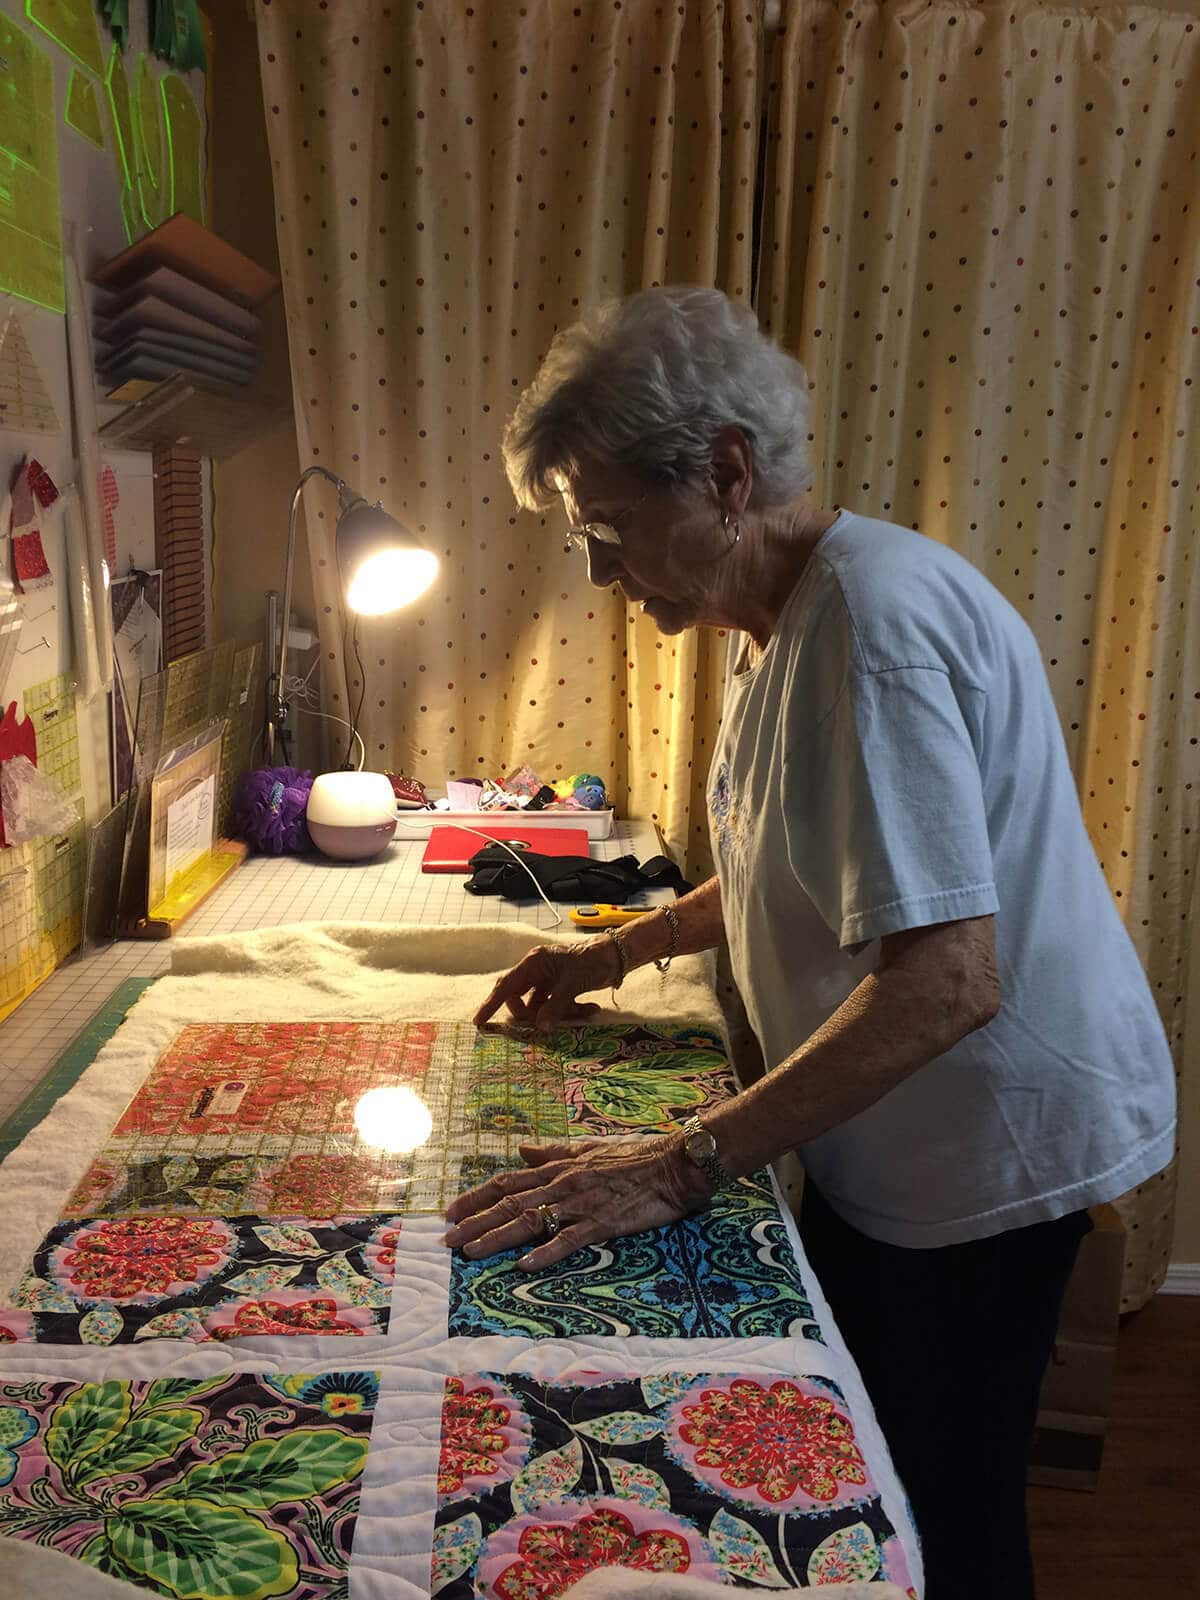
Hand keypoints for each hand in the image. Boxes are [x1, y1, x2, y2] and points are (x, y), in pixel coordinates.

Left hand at [443, 1136, 713, 1269]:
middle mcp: (563, 1183)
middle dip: (475, 1221)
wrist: (673, 1163)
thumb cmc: (633, 1155)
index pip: (508, 1180)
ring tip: (471, 1253)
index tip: (451, 1211)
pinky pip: (569, 1239)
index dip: (477, 1196)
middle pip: (510, 1202)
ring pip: (531, 1220)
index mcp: (558, 1167)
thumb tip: (522, 1148)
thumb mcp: (588, 1147)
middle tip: (447, 1239)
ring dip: (498, 1237)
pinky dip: (546, 1252)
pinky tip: (524, 1264)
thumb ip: (553, 1151)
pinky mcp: (603, 1222)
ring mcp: (581, 1203)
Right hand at [474, 938, 620, 1027]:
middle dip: (535, 1014)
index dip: (491, 1004)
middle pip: (522, 1000)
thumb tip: (540, 1027)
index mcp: (534, 963)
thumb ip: (555, 1007)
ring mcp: (548, 979)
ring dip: (560, 1013)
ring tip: (583, 1010)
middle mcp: (537, 970)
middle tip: (549, 1022)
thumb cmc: (592, 962)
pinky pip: (556, 1005)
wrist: (616, 955)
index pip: (506, 986)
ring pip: (541, 1006)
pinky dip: (570, 1010)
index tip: (479, 1021)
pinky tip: (590, 1008)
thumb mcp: (572, 985)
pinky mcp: (559, 987)